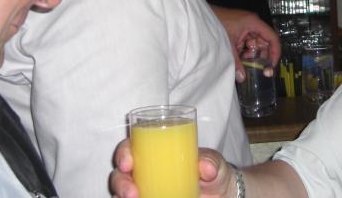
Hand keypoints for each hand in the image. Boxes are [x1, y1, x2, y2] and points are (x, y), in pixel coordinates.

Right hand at [110, 139, 235, 197]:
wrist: (220, 193)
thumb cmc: (212, 170)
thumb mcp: (213, 162)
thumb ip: (210, 161)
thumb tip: (206, 168)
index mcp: (154, 151)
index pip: (129, 148)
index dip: (123, 154)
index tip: (128, 164)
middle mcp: (144, 171)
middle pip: (121, 174)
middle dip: (121, 183)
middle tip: (132, 194)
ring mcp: (145, 190)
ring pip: (122, 193)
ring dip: (123, 197)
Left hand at [210, 6, 280, 81]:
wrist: (200, 15)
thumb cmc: (216, 23)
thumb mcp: (228, 44)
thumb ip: (236, 62)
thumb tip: (242, 78)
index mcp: (254, 23)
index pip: (272, 38)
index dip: (275, 53)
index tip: (272, 66)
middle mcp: (253, 24)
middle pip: (265, 42)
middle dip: (262, 56)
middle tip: (260, 70)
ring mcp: (246, 27)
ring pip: (256, 44)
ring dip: (252, 55)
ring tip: (246, 65)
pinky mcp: (239, 30)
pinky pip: (248, 43)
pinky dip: (245, 52)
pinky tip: (240, 59)